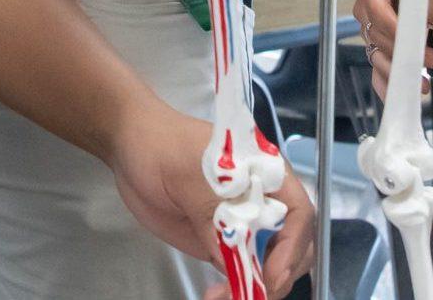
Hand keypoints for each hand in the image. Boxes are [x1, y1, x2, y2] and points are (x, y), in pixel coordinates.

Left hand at [105, 103, 314, 299]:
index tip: (272, 273)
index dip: (293, 246)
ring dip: (256, 288)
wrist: (133, 149)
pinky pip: (240, 272)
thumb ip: (211, 213)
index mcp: (266, 175)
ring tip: (220, 297)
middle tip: (248, 293)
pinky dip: (235, 289)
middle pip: (293, 247)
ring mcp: (242, 225)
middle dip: (277, 275)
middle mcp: (262, 203)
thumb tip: (230, 257)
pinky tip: (215, 295)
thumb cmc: (165, 147)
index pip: (299, 214)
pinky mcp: (221, 243)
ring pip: (268, 266)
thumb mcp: (188, 174)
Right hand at [352, 0, 432, 98]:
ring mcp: (371, 25)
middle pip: (375, 33)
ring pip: (376, 53)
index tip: (420, 38)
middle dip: (402, 50)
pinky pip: (376, 66)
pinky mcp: (379, 42)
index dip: (393, 25)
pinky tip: (401, 94)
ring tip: (422, 83)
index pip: (375, 6)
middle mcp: (366, 3)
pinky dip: (387, 83)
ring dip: (397, 71)